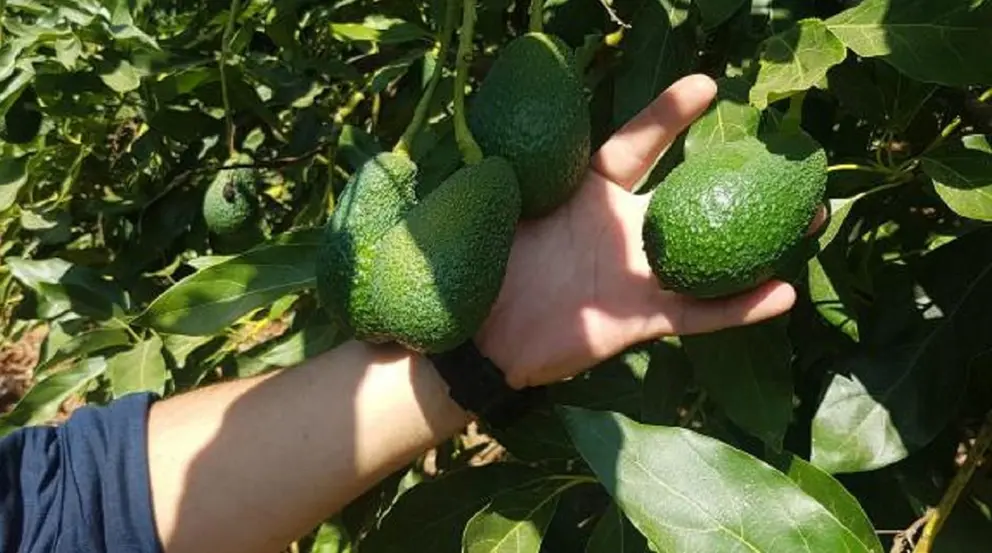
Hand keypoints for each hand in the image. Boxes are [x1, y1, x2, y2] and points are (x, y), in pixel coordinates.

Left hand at [476, 74, 824, 388]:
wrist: (476, 335)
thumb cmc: (481, 263)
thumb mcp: (507, 205)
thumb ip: (529, 168)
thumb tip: (536, 120)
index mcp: (589, 193)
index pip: (636, 146)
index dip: (667, 116)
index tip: (708, 85)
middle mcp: (623, 229)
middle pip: (694, 198)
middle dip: (741, 178)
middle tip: (788, 157)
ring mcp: (636, 275)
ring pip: (710, 255)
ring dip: (761, 242)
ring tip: (812, 220)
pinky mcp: (642, 321)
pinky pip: (698, 314)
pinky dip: (738, 308)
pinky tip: (784, 293)